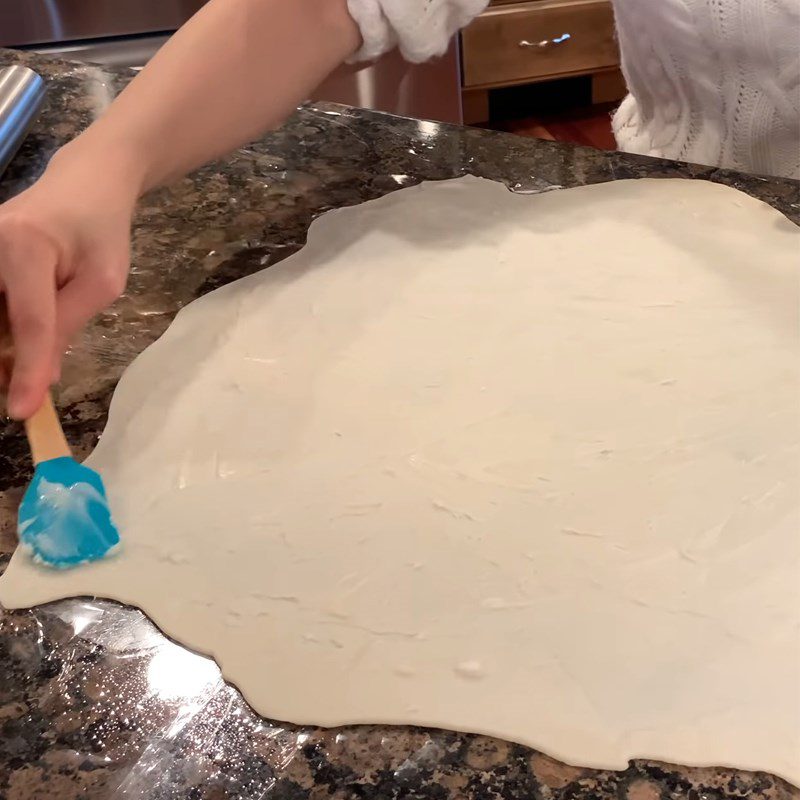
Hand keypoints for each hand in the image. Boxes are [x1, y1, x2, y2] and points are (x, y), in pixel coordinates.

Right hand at [0, 142, 138, 419]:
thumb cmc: (101, 230)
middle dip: (5, 361)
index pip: (30, 322)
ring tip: (22, 371)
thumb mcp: (101, 282)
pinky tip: (17, 348)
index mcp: (24, 245)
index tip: (22, 413)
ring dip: (4, 348)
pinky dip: (2, 331)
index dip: (28, 371)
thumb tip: (41, 377)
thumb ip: (67, 326)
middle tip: (21, 393)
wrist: (82, 183)